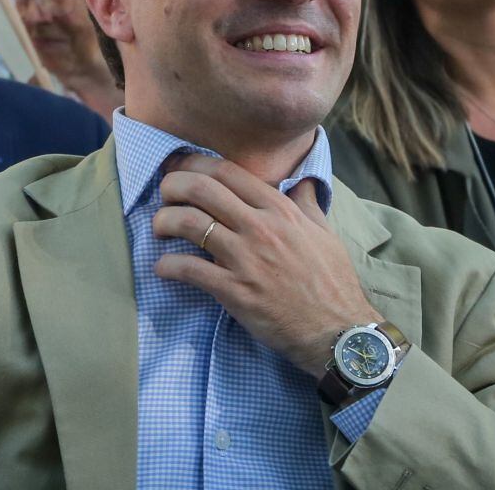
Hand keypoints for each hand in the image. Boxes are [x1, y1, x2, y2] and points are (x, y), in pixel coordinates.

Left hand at [152, 154, 380, 376]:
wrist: (336, 330)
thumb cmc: (331, 282)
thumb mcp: (325, 234)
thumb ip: (307, 204)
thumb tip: (303, 182)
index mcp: (280, 210)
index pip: (228, 171)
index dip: (195, 163)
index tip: (180, 168)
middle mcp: (261, 227)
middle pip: (201, 189)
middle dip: (172, 185)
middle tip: (163, 194)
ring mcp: (246, 259)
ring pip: (189, 223)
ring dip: (163, 221)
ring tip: (158, 229)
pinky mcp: (235, 291)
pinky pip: (188, 269)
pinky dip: (167, 265)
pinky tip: (162, 268)